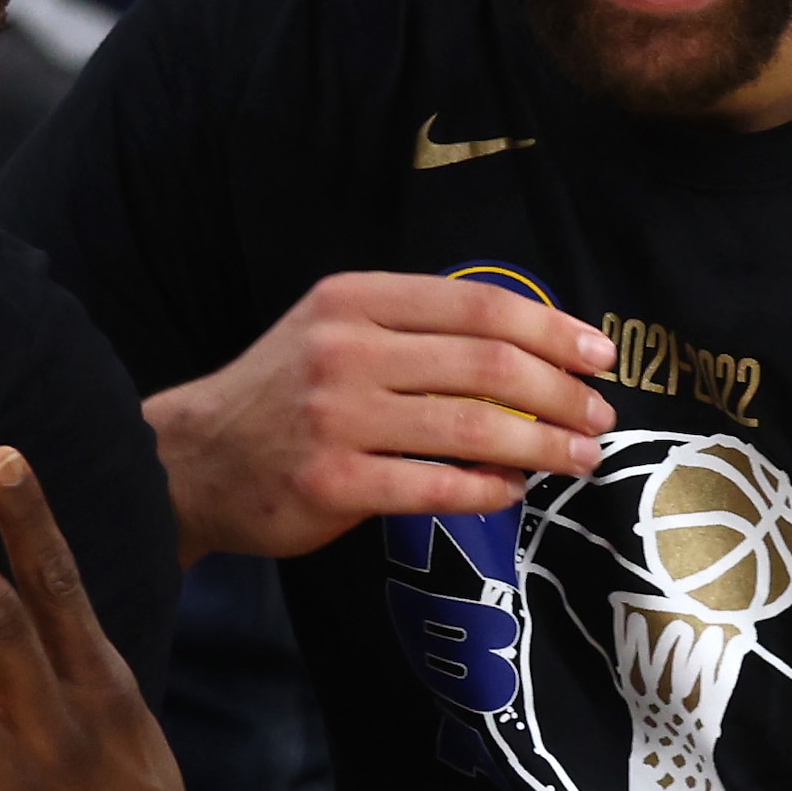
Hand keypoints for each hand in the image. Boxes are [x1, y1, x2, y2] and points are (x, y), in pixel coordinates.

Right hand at [143, 271, 614, 559]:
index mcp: (354, 300)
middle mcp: (346, 350)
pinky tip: (514, 491)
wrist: (192, 461)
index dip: (551, 329)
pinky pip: (439, 486)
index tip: (598, 354)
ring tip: (580, 456)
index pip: (477, 305)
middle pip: (488, 364)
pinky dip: (490, 489)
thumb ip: (414, 329)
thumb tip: (527, 348)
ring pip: (473, 427)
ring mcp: (336, 417)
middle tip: (599, 414)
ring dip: (544, 445)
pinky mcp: (333, 482)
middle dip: (561, 392)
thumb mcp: (334, 331)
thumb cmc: (282, 396)